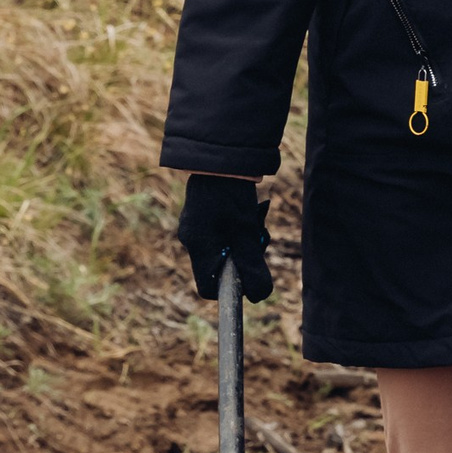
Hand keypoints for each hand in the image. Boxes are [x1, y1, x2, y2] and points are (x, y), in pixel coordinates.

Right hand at [176, 173, 272, 302]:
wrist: (220, 155)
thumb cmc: (232, 193)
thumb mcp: (246, 230)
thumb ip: (252, 264)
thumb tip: (259, 296)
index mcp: (198, 246)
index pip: (209, 288)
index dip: (231, 289)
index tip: (251, 273)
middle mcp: (192, 239)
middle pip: (220, 268)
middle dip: (244, 259)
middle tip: (259, 239)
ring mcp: (195, 227)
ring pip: (225, 249)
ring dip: (245, 241)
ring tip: (257, 220)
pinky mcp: (203, 216)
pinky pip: (222, 234)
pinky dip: (239, 229)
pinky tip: (251, 212)